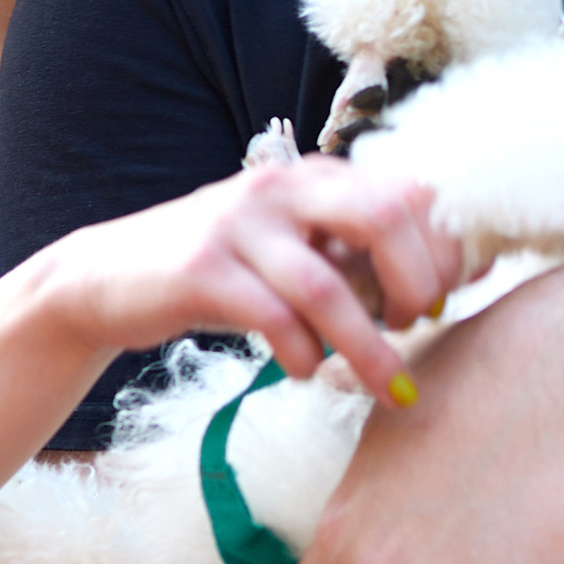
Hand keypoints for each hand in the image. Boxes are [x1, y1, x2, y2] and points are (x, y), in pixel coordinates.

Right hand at [57, 159, 456, 412]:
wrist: (105, 280)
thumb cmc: (223, 274)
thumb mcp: (294, 249)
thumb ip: (360, 255)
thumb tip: (458, 276)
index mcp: (315, 176)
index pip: (409, 190)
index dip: (446, 246)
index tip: (455, 295)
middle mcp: (281, 186)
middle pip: (382, 215)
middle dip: (417, 280)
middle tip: (418, 326)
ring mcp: (238, 225)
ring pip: (328, 286)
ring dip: (369, 347)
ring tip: (390, 388)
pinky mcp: (201, 270)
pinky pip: (274, 318)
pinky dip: (305, 355)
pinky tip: (308, 371)